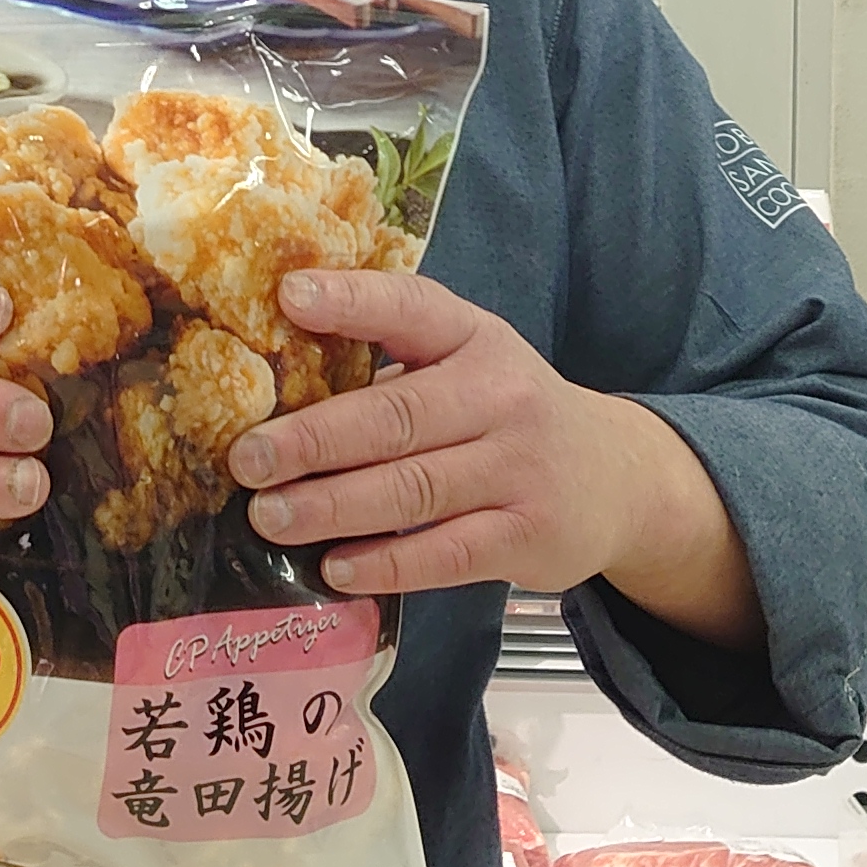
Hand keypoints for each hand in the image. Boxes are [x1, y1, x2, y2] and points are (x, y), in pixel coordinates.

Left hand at [225, 269, 763, 645]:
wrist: (618, 479)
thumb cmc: (505, 414)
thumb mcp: (468, 365)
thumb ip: (393, 365)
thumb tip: (272, 386)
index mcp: (475, 338)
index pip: (411, 308)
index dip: (351, 301)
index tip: (287, 298)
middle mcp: (502, 395)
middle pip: (396, 416)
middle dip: (313, 439)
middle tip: (247, 458)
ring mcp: (520, 468)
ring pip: (414, 489)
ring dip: (334, 507)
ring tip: (270, 518)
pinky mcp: (529, 536)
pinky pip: (446, 553)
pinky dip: (386, 564)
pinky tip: (335, 568)